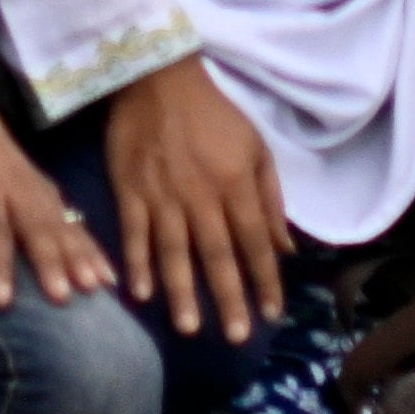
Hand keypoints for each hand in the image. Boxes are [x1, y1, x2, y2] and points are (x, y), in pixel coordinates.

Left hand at [0, 96, 111, 305]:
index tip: (4, 302)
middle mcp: (16, 185)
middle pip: (37, 226)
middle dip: (52, 263)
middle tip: (63, 298)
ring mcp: (37, 185)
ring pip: (62, 223)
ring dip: (79, 255)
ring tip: (94, 288)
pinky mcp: (48, 188)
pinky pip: (74, 219)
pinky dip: (91, 245)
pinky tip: (106, 273)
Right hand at [89, 54, 295, 342]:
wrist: (158, 76)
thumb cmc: (213, 114)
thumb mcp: (255, 147)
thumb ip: (270, 199)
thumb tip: (284, 250)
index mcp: (235, 183)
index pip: (255, 240)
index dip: (266, 279)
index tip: (273, 314)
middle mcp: (201, 194)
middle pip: (218, 254)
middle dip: (229, 298)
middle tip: (237, 337)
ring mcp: (162, 194)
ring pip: (175, 251)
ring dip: (183, 292)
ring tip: (190, 328)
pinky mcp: (130, 189)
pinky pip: (134, 233)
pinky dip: (138, 263)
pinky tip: (141, 295)